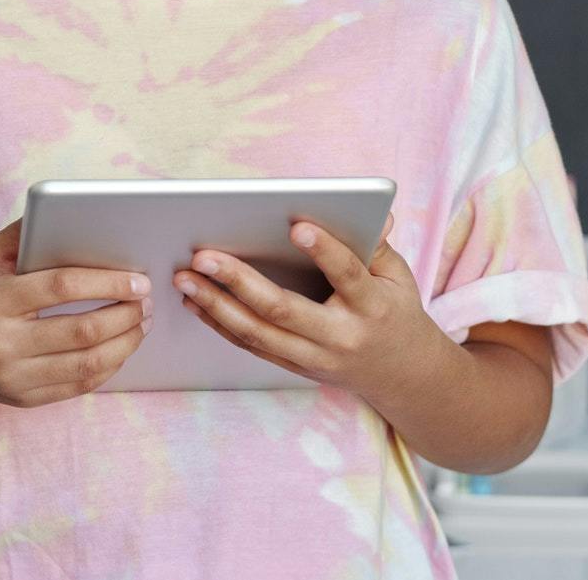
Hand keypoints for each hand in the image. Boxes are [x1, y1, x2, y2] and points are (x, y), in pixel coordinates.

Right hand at [0, 216, 152, 408]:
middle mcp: (0, 343)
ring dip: (126, 343)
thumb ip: (30, 232)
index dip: (107, 283)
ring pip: (87, 364)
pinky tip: (122, 347)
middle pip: (82, 331)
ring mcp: (12, 377)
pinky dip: (110, 366)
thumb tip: (81, 214)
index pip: (61, 287)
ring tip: (143, 323)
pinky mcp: (24, 399)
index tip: (138, 280)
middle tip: (147, 301)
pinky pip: (79, 386)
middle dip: (126, 314)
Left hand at [172, 211, 455, 404]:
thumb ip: (378, 245)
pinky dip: (220, 324)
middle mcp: (339, 337)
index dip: (324, 251)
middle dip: (239, 281)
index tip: (296, 225)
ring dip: (215, 305)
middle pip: (283, 310)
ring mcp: (314, 357)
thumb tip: (374, 212)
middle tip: (203, 256)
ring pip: (257, 333)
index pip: (347, 276)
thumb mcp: (398, 277)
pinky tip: (195, 302)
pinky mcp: (295, 366)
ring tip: (184, 279)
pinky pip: (252, 346)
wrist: (403, 376)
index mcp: (372, 307)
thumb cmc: (395, 311)